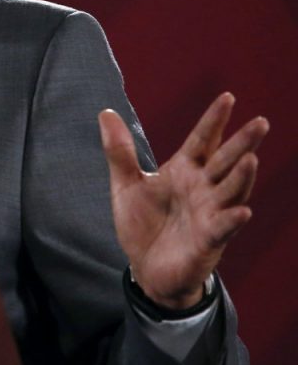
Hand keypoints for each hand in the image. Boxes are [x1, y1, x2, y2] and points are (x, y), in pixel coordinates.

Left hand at [99, 93, 267, 308]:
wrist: (145, 267)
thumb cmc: (142, 224)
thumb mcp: (126, 184)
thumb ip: (119, 151)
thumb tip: (105, 112)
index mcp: (184, 171)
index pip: (201, 140)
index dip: (213, 120)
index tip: (227, 97)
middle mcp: (202, 189)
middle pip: (224, 161)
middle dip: (241, 143)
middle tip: (260, 122)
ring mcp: (209, 213)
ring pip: (230, 191)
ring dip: (242, 177)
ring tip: (251, 159)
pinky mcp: (208, 240)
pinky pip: (223, 228)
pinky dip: (232, 219)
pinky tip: (242, 211)